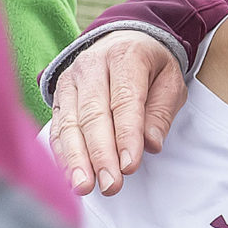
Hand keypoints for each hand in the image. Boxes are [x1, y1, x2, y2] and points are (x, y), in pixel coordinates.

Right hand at [48, 30, 187, 195]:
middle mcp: (91, 65)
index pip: (124, 100)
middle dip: (100, 154)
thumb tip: (151, 144)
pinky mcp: (58, 95)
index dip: (126, 135)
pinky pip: (57, 127)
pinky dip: (62, 154)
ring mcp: (70, 80)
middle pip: (93, 114)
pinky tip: (69, 176)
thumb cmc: (150, 66)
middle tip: (110, 185)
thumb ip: (162, 111)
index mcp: (125, 56)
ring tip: (83, 187)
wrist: (122, 40)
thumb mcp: (170, 80)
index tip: (129, 166)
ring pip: (69, 122)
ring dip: (76, 158)